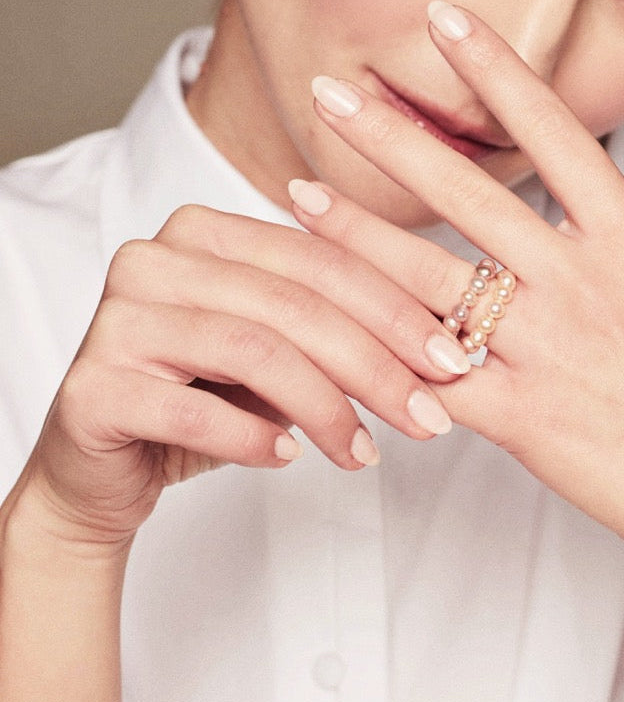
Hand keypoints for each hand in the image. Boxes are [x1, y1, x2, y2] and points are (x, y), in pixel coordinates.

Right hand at [8, 207, 468, 545]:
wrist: (107, 469)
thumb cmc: (207, 402)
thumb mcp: (282, 357)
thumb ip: (340, 333)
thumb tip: (442, 349)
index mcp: (207, 233)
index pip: (322, 261)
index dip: (397, 312)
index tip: (453, 363)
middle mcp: (156, 259)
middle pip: (296, 304)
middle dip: (377, 366)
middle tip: (430, 419)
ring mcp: (118, 319)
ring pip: (254, 349)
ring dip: (326, 410)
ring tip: (363, 455)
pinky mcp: (92, 387)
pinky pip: (194, 409)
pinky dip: (254, 438)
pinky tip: (289, 460)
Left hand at [296, 3, 623, 581]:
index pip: (556, 136)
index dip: (498, 73)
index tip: (446, 24)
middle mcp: (578, 288)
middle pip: (470, 196)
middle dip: (395, 138)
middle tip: (334, 94)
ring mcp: (543, 354)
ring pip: (431, 284)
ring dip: (360, 238)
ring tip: (300, 197)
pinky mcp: (519, 419)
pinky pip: (434, 381)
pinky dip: (382, 357)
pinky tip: (331, 328)